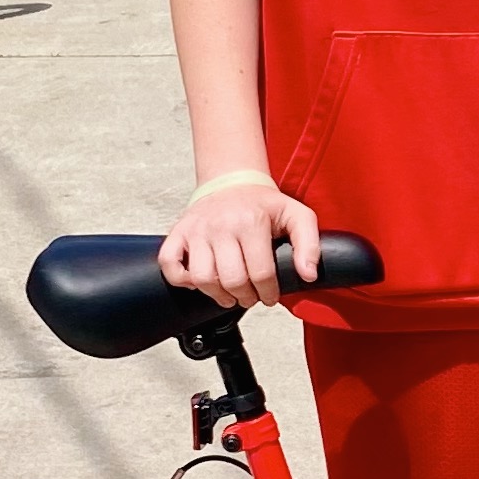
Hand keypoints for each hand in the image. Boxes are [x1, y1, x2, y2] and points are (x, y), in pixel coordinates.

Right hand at [159, 174, 319, 309]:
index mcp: (251, 222)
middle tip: (251, 296)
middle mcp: (222, 225)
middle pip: (232, 280)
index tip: (270, 295)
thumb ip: (310, 244)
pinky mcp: (179, 232)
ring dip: (217, 295)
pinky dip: (181, 279)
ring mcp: (197, 229)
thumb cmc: (263, 204)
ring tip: (229, 294)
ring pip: (202, 278)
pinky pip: (169, 263)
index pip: (260, 274)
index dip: (268, 293)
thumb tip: (308, 274)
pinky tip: (199, 281)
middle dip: (245, 297)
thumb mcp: (297, 215)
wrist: (232, 181)